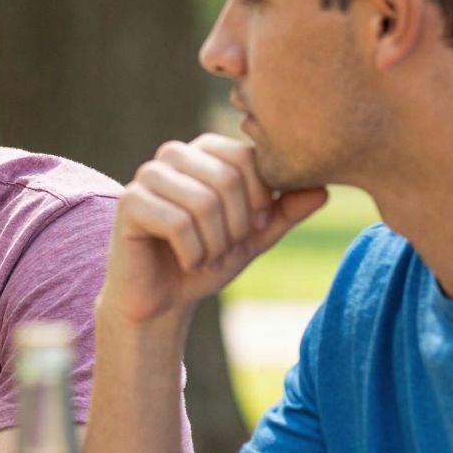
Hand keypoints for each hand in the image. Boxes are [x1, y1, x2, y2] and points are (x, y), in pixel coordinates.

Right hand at [99, 135, 327, 327]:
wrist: (162, 301)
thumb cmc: (206, 261)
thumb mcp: (254, 237)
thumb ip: (284, 211)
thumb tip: (323, 190)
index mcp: (206, 151)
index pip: (248, 159)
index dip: (258, 202)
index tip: (249, 231)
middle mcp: (174, 154)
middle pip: (227, 179)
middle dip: (236, 227)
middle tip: (224, 250)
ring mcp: (148, 175)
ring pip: (203, 203)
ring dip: (214, 244)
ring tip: (204, 258)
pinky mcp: (129, 202)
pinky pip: (176, 223)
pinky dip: (192, 254)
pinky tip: (185, 262)